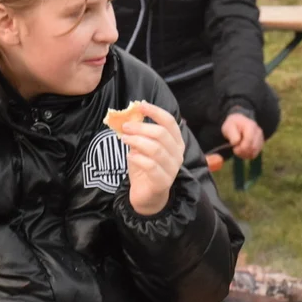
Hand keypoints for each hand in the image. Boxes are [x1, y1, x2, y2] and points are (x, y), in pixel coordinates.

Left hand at [118, 101, 184, 215]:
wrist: (147, 195)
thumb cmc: (145, 167)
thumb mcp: (142, 146)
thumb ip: (139, 133)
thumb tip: (127, 117)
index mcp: (176, 142)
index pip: (169, 122)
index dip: (155, 111)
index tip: (139, 105)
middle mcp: (177, 154)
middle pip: (161, 134)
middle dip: (141, 127)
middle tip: (125, 126)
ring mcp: (172, 169)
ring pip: (156, 149)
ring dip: (137, 141)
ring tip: (124, 139)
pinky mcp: (163, 182)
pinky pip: (151, 166)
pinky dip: (138, 158)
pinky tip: (129, 156)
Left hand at [221, 112, 264, 159]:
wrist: (238, 125)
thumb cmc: (232, 126)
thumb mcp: (229, 127)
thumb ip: (232, 134)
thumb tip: (236, 143)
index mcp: (251, 126)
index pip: (249, 140)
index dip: (241, 147)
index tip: (234, 147)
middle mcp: (258, 132)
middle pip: (252, 148)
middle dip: (242, 151)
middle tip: (235, 149)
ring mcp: (260, 138)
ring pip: (253, 152)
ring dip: (243, 154)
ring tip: (237, 149)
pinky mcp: (260, 145)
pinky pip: (254, 154)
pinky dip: (246, 155)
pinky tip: (241, 151)